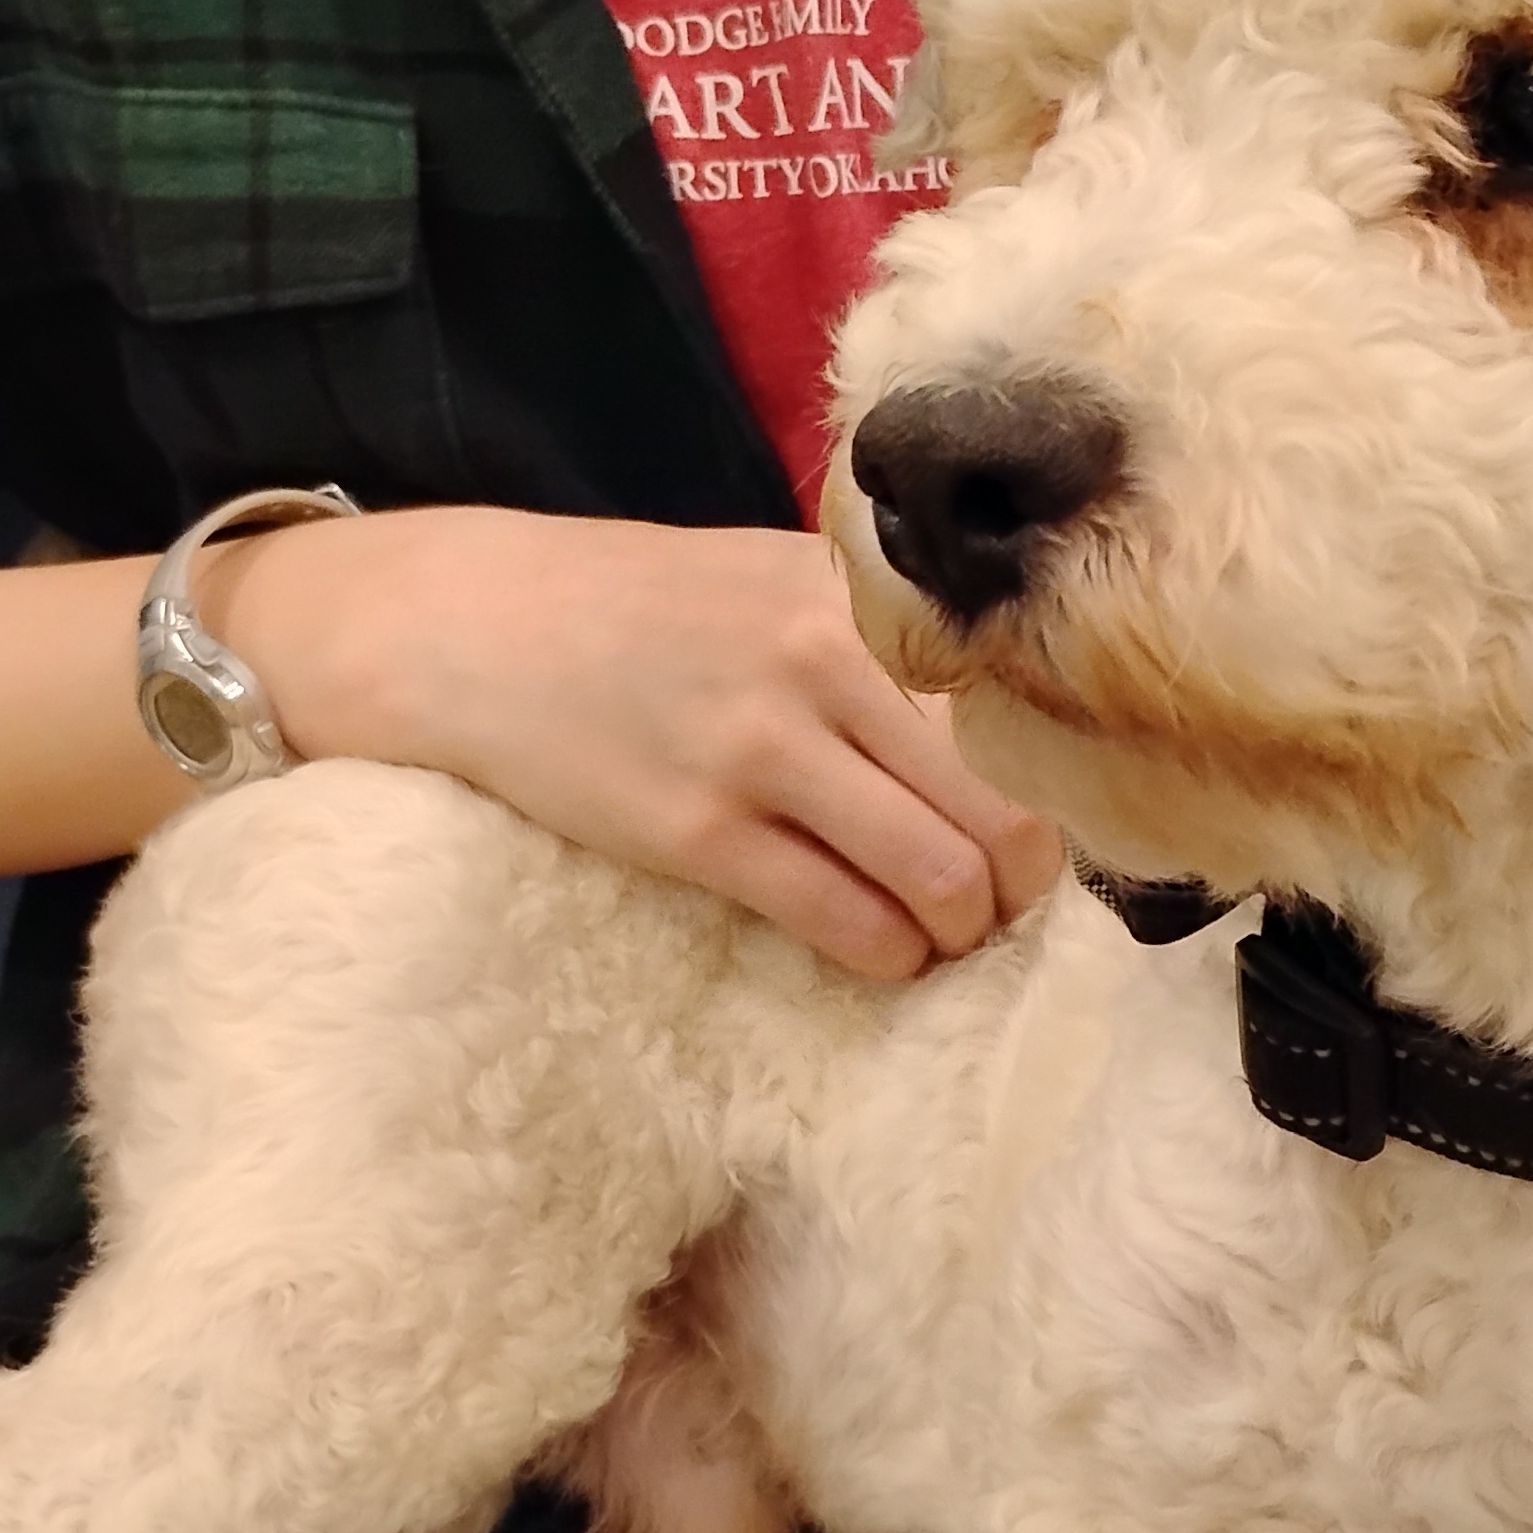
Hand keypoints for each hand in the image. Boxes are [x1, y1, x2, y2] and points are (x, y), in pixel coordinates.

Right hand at [213, 508, 1063, 979]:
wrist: (470, 625)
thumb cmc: (642, 607)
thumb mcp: (776, 576)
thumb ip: (884, 634)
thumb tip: (1011, 727)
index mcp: (858, 594)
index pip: (1022, 706)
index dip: (1061, 785)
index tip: (1055, 821)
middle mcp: (824, 660)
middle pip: (1009, 805)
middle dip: (1026, 880)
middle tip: (1007, 900)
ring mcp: (760, 749)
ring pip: (943, 877)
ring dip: (962, 931)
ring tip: (944, 932)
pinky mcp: (698, 832)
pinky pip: (844, 922)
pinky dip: (887, 956)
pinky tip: (880, 950)